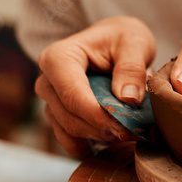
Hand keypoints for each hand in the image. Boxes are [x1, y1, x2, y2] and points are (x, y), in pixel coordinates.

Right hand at [35, 16, 155, 156]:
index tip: (125, 128)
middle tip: (135, 132)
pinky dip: (91, 143)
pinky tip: (113, 135)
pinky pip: (69, 140)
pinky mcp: (58, 116)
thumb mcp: (134, 43)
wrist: (113, 42)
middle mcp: (46, 81)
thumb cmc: (121, 39)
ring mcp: (50, 101)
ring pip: (69, 132)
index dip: (98, 116)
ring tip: (128, 131)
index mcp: (58, 58)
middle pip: (69, 118)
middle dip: (102, 130)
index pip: (73, 95)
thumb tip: (128, 98)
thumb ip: (132, 68)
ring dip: (99, 138)